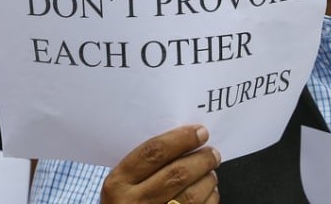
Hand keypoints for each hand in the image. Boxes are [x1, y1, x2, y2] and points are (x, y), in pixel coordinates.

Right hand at [100, 125, 219, 203]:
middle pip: (177, 173)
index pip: (154, 152)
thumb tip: (179, 143)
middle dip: (201, 159)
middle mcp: (135, 202)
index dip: (181, 139)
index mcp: (118, 183)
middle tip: (212, 152)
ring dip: (207, 179)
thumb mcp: (120, 183)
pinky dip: (209, 198)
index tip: (198, 132)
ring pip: (191, 195)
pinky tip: (209, 191)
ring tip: (210, 172)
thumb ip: (140, 166)